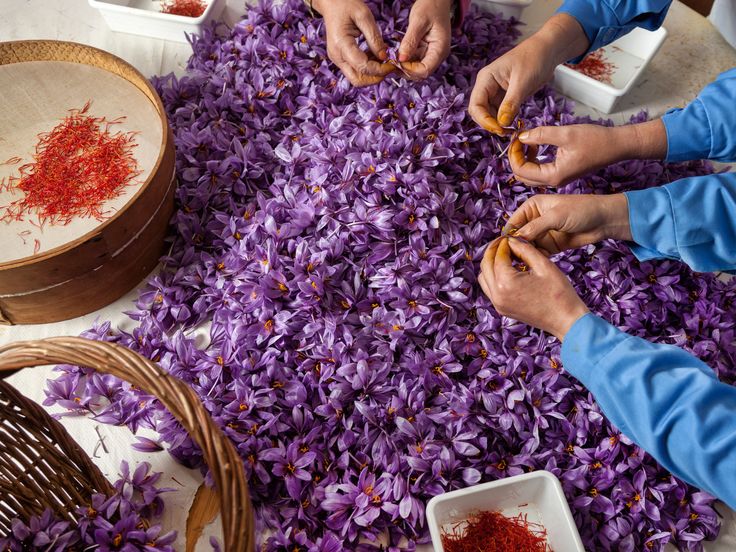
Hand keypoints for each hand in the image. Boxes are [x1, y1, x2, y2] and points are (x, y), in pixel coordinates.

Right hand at [313, 0, 394, 86]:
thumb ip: (374, 38)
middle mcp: (336, 56)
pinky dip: (367, 69)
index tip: (393, 64)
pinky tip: (375, 56)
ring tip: (383, 60)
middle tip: (389, 67)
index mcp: (341, 44)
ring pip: (356, 78)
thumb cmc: (346, 5)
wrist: (331, 3)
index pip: (363, 66)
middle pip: (357, 80)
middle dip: (376, 77)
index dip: (380, 69)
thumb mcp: (364, 16)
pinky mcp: (339, 59)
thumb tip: (384, 57)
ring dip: (372, 74)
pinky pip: (354, 70)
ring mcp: (337, 59)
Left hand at [398, 0, 452, 79]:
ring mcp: (430, 55)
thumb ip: (410, 40)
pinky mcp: (423, 52)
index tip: (396, 61)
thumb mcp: (419, 21)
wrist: (436, 0)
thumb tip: (401, 59)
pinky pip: (412, 61)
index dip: (409, 70)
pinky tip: (394, 54)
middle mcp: (437, 56)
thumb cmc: (431, 6)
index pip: (425, 70)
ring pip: (414, 69)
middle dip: (404, 70)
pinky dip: (403, 60)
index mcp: (440, 49)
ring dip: (402, 66)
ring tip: (390, 57)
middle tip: (390, 60)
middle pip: (419, 73)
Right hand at [468, 14, 588, 134]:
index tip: (499, 129)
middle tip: (505, 133)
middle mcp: (487, 86)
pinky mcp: (505, 98)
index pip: (476, 105)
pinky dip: (505, 121)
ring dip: (497, 125)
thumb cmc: (534, 58)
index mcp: (486, 79)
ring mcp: (495, 93)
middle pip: (479, 112)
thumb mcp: (523, 82)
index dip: (484, 120)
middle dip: (489, 124)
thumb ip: (510, 103)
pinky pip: (500, 114)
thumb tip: (501, 123)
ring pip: (489, 115)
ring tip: (511, 130)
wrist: (548, 50)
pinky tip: (514, 125)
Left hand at [478, 237, 588, 340]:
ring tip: (507, 255)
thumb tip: (512, 239)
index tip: (512, 236)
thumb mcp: (544, 265)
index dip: (504, 242)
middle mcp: (497, 295)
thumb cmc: (560, 293)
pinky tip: (509, 270)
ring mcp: (498, 304)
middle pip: (485, 265)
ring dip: (492, 264)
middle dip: (494, 250)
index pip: (498, 255)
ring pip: (484, 277)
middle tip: (506, 242)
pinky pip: (490, 289)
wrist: (567, 321)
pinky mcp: (502, 309)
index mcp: (506, 283)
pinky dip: (494, 277)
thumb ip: (525, 249)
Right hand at [506, 194, 631, 254]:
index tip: (503, 249)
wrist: (603, 220)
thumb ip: (535, 227)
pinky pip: (537, 254)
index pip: (513, 222)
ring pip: (526, 247)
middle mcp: (533, 220)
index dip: (507, 235)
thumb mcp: (556, 216)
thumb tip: (516, 238)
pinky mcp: (549, 246)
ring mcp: (541, 234)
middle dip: (514, 248)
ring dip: (524, 255)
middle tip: (510, 261)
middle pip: (517, 236)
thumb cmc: (581, 210)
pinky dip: (534, 259)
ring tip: (521, 265)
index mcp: (531, 207)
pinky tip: (533, 266)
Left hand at [510, 120, 667, 186]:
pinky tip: (537, 143)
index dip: (513, 154)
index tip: (515, 137)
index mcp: (553, 176)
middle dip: (516, 157)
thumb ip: (540, 135)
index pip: (520, 171)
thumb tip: (521, 137)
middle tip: (518, 138)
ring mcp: (557, 179)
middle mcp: (553, 181)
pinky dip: (533, 158)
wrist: (616, 146)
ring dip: (524, 157)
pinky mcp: (560, 173)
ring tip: (528, 139)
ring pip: (529, 173)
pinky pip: (538, 170)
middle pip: (522, 175)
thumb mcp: (565, 133)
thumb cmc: (595, 140)